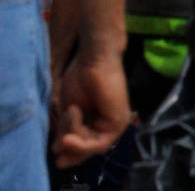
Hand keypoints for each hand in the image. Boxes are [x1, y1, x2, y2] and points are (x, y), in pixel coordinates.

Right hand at [51, 50, 130, 167]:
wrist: (94, 60)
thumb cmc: (81, 79)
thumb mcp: (68, 111)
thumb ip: (66, 131)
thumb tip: (57, 151)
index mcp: (97, 122)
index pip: (84, 146)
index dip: (69, 153)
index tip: (55, 156)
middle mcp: (108, 126)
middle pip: (87, 149)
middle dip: (70, 148)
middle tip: (57, 149)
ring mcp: (116, 125)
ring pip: (90, 146)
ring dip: (74, 133)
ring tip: (71, 111)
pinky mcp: (119, 122)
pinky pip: (99, 143)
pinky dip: (82, 139)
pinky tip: (73, 120)